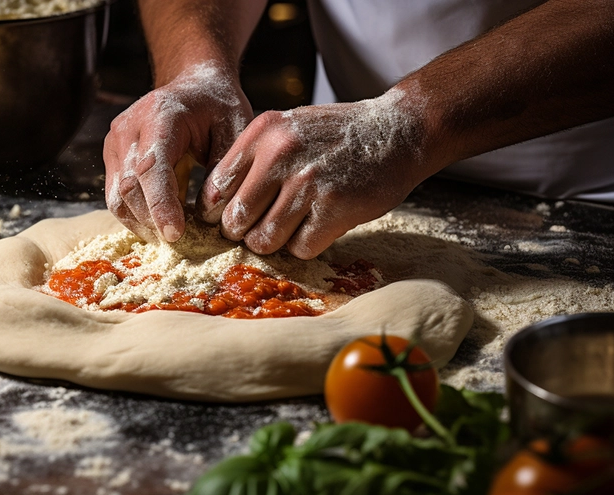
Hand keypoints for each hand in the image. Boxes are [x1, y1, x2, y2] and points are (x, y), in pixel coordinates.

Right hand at [103, 61, 251, 241]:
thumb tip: (210, 212)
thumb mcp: (236, 129)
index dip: (160, 204)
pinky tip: (162, 223)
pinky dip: (138, 216)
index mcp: (161, 115)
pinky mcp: (112, 156)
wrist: (194, 84)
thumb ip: (224, 169)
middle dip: (154, 221)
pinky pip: (117, 197)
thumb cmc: (218, 106)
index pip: (151, 166)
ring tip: (174, 236)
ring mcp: (115, 142)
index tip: (175, 234)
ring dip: (143, 224)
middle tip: (184, 243)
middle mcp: (128, 128)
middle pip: (129, 188)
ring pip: (117, 198)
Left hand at [196, 90, 433, 258]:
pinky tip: (316, 227)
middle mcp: (281, 154)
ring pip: (265, 239)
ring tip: (290, 228)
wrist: (397, 132)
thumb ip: (252, 159)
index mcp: (264, 132)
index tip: (226, 219)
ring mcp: (309, 181)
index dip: (216, 211)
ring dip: (274, 243)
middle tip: (258, 230)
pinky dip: (305, 245)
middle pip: (236, 219)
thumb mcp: (288, 128)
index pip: (216, 186)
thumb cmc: (336, 136)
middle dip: (243, 233)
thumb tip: (216, 205)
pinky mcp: (335, 207)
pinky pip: (300, 247)